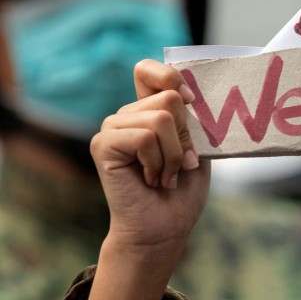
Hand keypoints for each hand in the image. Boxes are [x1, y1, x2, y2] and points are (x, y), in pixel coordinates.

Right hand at [90, 59, 209, 258]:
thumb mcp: (198, 148)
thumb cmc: (183, 191)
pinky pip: (144, 137)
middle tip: (182, 165)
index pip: (148, 70)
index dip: (172, 77)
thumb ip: (192, 119)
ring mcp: (112, 129)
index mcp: (148, 111)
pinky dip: (158, 162)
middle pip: (169, 97)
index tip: (192, 101)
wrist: (164, 229)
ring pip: (160, 119)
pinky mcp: (103, 145)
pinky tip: (152, 180)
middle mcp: (127, 116)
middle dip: (186, 136)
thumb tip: (193, 93)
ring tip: (167, 176)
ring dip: (174, 155)